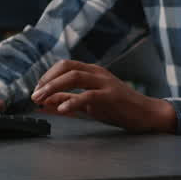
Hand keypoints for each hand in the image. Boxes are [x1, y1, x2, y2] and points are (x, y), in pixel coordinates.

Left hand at [30, 60, 174, 132]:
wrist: (146, 114)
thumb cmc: (118, 108)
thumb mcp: (89, 103)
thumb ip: (69, 99)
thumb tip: (46, 102)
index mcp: (92, 71)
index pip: (64, 65)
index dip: (48, 76)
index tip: (36, 90)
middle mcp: (97, 72)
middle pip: (66, 67)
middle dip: (47, 80)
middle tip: (34, 95)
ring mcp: (105, 82)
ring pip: (74, 77)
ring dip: (54, 87)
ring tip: (41, 99)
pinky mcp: (111, 96)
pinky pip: (88, 95)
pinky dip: (72, 101)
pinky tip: (61, 109)